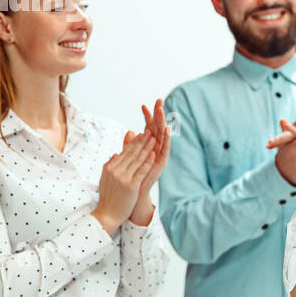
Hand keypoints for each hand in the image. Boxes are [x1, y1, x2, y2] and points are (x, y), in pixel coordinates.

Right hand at [93, 133, 157, 233]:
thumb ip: (111, 165)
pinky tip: (154, 154)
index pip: (124, 151)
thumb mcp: (106, 178)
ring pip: (137, 160)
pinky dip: (148, 162)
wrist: (107, 215)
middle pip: (131, 153)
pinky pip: (141, 171)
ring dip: (147, 148)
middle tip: (150, 131)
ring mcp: (123, 178)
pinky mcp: (131, 186)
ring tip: (154, 139)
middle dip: (142, 141)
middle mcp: (115, 170)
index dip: (134, 142)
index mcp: (109, 167)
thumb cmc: (108, 197)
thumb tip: (116, 153)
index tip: (142, 134)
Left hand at [127, 99, 170, 226]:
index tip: (143, 105)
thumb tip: (130, 131)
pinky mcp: (161, 163)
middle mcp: (155, 150)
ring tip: (162, 110)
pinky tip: (166, 129)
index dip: (147, 117)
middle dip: (158, 115)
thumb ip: (129, 144)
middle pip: (157, 128)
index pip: (148, 128)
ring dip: (163, 122)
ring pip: (162, 135)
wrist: (132, 195)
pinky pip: (166, 149)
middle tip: (158, 101)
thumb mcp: (128, 157)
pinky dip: (167, 139)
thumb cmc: (130, 178)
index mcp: (147, 148)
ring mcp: (159, 156)